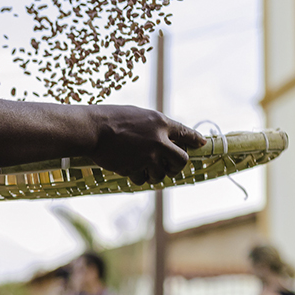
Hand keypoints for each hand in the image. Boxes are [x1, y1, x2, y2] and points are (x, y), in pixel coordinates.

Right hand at [88, 106, 205, 184]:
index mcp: (160, 122)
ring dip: (154, 173)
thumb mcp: (138, 115)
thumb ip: (154, 127)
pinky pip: (143, 179)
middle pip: (181, 161)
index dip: (195, 140)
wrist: (92, 130)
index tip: (202, 144)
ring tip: (143, 166)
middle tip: (169, 166)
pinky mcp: (135, 169)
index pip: (186, 133)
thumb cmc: (111, 118)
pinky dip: (138, 176)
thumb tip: (166, 139)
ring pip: (161, 174)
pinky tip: (129, 167)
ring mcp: (148, 156)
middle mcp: (159, 140)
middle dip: (176, 166)